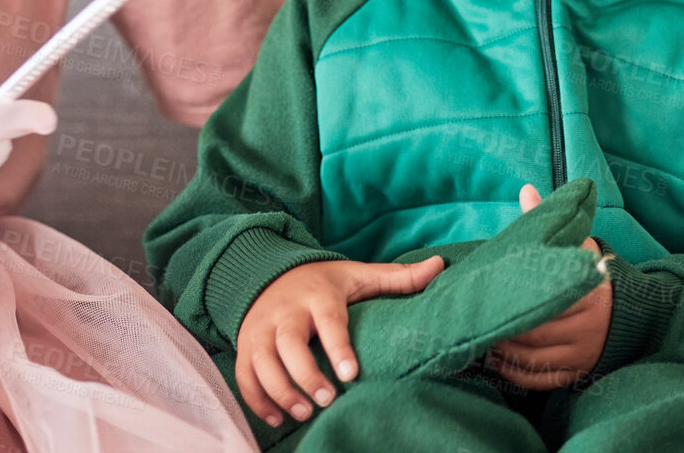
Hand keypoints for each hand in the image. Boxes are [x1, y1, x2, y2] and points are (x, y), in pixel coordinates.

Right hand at [236, 254, 445, 426]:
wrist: (267, 272)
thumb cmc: (321, 281)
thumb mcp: (357, 275)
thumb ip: (397, 277)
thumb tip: (439, 266)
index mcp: (317, 294)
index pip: (328, 320)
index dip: (338, 346)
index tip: (350, 373)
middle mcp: (285, 312)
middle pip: (288, 344)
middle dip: (305, 375)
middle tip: (326, 400)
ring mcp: (260, 329)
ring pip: (261, 362)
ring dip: (280, 392)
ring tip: (303, 413)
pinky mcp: (246, 345)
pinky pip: (245, 376)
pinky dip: (257, 400)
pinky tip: (278, 418)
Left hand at [485, 183, 613, 389]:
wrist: (630, 311)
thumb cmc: (589, 273)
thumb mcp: (575, 245)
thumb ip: (548, 221)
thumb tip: (526, 191)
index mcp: (585, 292)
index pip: (545, 299)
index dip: (513, 299)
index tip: (486, 295)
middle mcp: (587, 326)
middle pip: (536, 332)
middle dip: (502, 327)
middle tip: (471, 318)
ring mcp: (582, 353)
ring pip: (534, 358)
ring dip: (503, 351)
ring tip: (476, 338)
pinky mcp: (577, 372)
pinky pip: (542, 379)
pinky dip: (515, 373)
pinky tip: (495, 360)